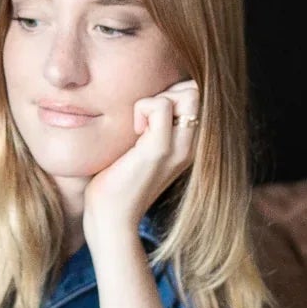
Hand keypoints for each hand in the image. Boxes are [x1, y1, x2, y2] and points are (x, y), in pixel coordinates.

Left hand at [83, 78, 199, 240]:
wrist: (111, 217)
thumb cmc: (116, 180)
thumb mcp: (138, 147)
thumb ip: (148, 125)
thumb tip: (140, 96)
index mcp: (188, 143)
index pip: (195, 95)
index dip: (170, 92)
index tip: (146, 115)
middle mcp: (191, 144)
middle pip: (196, 90)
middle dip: (167, 90)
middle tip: (142, 117)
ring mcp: (179, 147)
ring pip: (187, 93)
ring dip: (155, 99)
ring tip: (138, 126)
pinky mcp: (158, 150)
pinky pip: (160, 106)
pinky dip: (142, 108)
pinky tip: (133, 131)